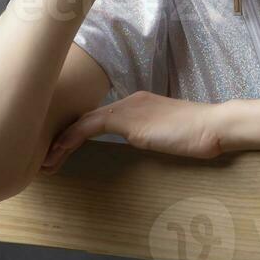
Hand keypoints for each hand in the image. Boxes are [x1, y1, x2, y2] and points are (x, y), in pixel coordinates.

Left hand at [39, 91, 224, 173]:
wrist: (212, 126)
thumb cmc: (197, 133)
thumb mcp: (167, 133)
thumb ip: (150, 134)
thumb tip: (139, 143)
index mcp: (138, 103)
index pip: (100, 116)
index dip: (79, 131)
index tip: (64, 147)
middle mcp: (129, 100)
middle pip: (87, 117)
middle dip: (65, 135)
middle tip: (47, 154)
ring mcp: (128, 108)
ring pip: (84, 121)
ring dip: (63, 140)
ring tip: (47, 158)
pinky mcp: (128, 120)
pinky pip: (90, 127)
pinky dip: (71, 139)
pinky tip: (59, 152)